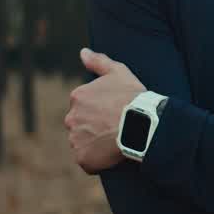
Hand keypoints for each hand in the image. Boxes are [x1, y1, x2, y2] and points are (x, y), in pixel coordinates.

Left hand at [64, 47, 146, 174]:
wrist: (142, 124)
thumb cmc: (132, 97)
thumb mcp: (119, 72)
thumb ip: (98, 61)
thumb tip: (82, 52)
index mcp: (78, 97)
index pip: (83, 106)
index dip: (100, 110)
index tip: (113, 113)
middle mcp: (71, 118)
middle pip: (80, 124)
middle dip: (93, 127)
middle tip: (114, 128)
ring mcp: (75, 139)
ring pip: (83, 142)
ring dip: (94, 143)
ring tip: (115, 141)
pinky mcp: (82, 158)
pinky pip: (87, 161)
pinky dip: (97, 160)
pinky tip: (112, 153)